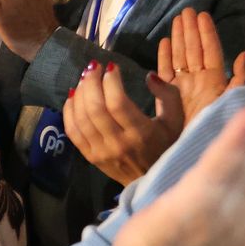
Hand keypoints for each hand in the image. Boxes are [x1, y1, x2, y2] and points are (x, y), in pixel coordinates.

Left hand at [63, 61, 183, 185]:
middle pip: (95, 109)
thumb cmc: (166, 145)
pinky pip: (72, 132)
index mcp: (141, 134)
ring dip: (79, 94)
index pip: (118, 104)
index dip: (110, 82)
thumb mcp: (175, 121)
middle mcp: (118, 144)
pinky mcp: (89, 157)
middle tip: (93, 67)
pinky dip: (69, 111)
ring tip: (84, 78)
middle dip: (91, 83)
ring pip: (82, 119)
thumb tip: (149, 76)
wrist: (151, 179)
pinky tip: (73, 96)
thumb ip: (168, 95)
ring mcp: (101, 152)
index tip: (111, 66)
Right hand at [157, 9, 244, 124]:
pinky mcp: (167, 96)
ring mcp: (182, 87)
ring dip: (178, 38)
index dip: (207, 33)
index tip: (203, 15)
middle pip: (193, 50)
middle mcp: (198, 80)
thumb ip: (239, 78)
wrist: (194, 151)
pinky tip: (164, 43)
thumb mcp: (233, 101)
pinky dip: (164, 57)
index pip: (211, 51)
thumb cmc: (216, 127)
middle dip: (191, 29)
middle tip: (187, 10)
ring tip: (177, 19)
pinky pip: (165, 72)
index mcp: (215, 80)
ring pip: (180, 56)